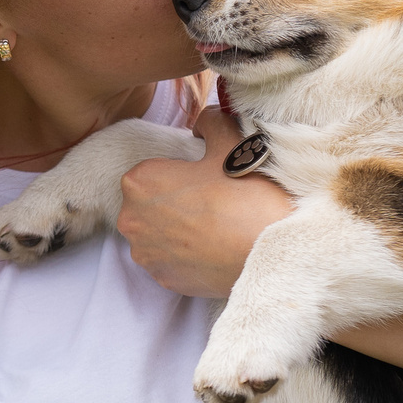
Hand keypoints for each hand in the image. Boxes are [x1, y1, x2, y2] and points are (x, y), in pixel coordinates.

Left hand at [116, 107, 294, 297]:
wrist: (271, 251)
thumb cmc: (247, 194)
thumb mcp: (230, 142)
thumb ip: (209, 122)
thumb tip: (201, 122)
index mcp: (139, 182)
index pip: (150, 171)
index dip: (178, 172)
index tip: (203, 178)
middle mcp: (131, 220)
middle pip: (149, 204)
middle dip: (172, 201)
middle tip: (211, 200)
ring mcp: (146, 254)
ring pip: (157, 233)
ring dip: (177, 228)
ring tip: (214, 224)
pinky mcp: (164, 280)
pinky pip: (169, 260)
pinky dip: (186, 254)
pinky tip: (213, 247)